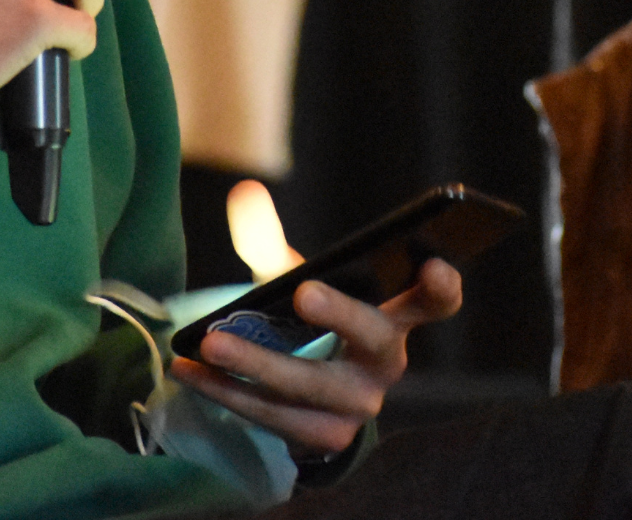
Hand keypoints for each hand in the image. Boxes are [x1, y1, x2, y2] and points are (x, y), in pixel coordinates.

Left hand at [169, 259, 463, 458]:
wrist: (311, 405)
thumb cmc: (313, 328)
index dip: (441, 286)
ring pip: (308, 384)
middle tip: (304, 292)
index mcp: (396, 317)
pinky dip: (227, 392)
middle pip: (372, 336)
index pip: (436, 302)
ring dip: (255, 364)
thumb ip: (274, 244)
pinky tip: (190, 373)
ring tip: (209, 344)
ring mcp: (358, 407)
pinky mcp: (324, 439)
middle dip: (341, 314)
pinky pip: (274, 416)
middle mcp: (386, 363)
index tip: (433, 263)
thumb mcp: (302, 283)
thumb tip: (244, 193)